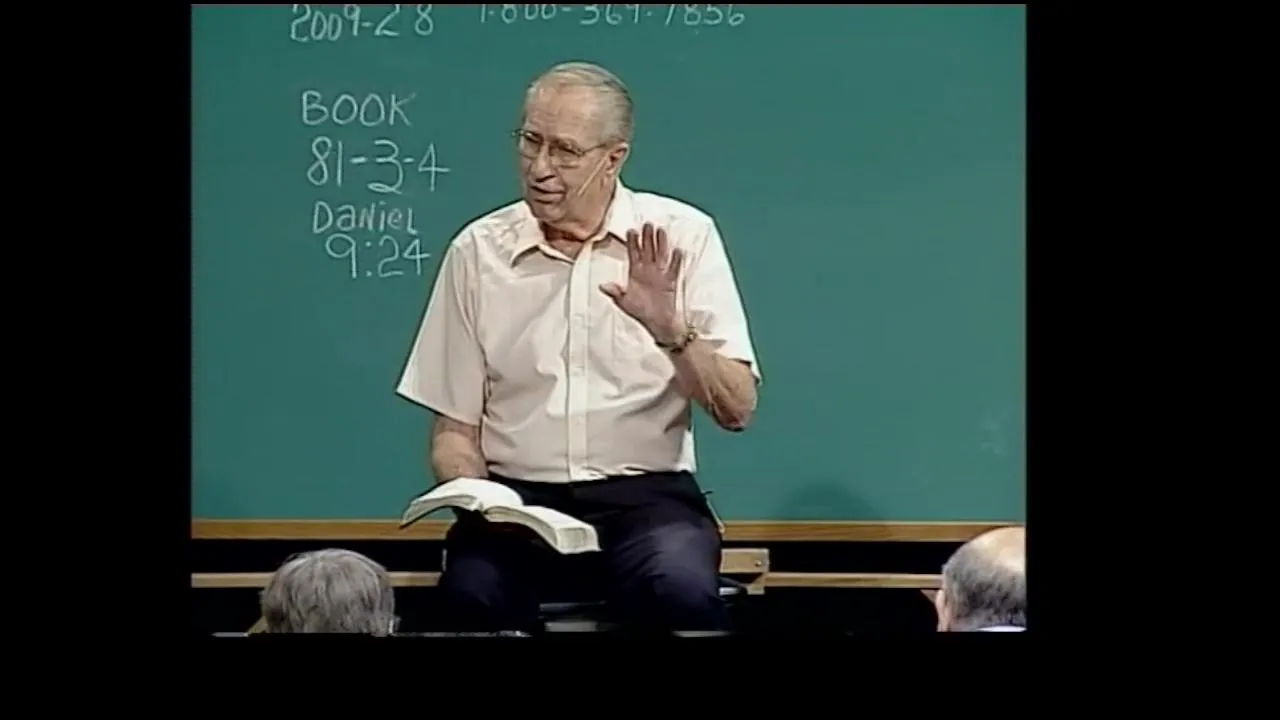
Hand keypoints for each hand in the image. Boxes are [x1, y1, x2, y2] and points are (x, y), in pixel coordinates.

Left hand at [600, 223, 684, 341]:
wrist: (657, 323)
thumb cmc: (640, 312)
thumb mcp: (624, 303)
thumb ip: (615, 293)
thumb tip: (602, 285)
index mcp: (635, 273)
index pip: (633, 254)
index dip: (632, 243)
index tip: (631, 231)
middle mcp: (648, 270)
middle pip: (648, 250)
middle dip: (647, 237)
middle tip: (647, 224)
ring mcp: (660, 274)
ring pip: (661, 255)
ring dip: (661, 243)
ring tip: (661, 230)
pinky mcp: (671, 281)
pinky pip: (674, 269)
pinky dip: (676, 261)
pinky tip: (678, 250)